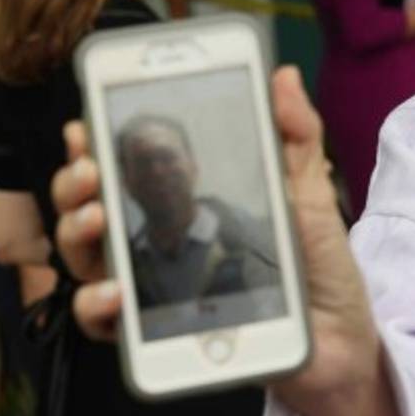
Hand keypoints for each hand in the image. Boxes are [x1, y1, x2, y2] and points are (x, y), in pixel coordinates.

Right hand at [51, 67, 386, 392]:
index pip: (128, 168)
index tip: (85, 125)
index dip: (96, 145)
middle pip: (92, 205)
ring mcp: (154, 288)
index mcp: (189, 204)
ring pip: (87, 257)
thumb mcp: (310, 195)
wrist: (339, 340)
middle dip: (75, 182)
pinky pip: (108, 324)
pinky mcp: (159, 335)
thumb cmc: (319, 265)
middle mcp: (160, 242)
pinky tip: (113, 291)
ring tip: (96, 219)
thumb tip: (285, 76)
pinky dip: (97, 305)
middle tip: (90, 171)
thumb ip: (295, 137)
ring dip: (76, 233)